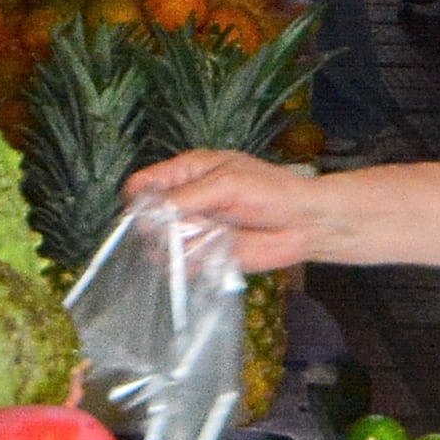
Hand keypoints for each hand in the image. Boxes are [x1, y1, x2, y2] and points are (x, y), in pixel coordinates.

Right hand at [123, 149, 335, 272]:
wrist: (302, 224)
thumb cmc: (270, 191)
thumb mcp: (228, 184)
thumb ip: (189, 197)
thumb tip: (150, 214)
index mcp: (186, 174)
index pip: (142, 185)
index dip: (138, 200)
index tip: (149, 213)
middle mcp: (183, 203)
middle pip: (145, 220)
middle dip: (160, 227)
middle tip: (188, 226)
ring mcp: (191, 231)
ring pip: (160, 246)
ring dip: (180, 246)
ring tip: (211, 238)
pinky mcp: (202, 257)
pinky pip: (180, 266)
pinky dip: (192, 264)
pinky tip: (214, 254)